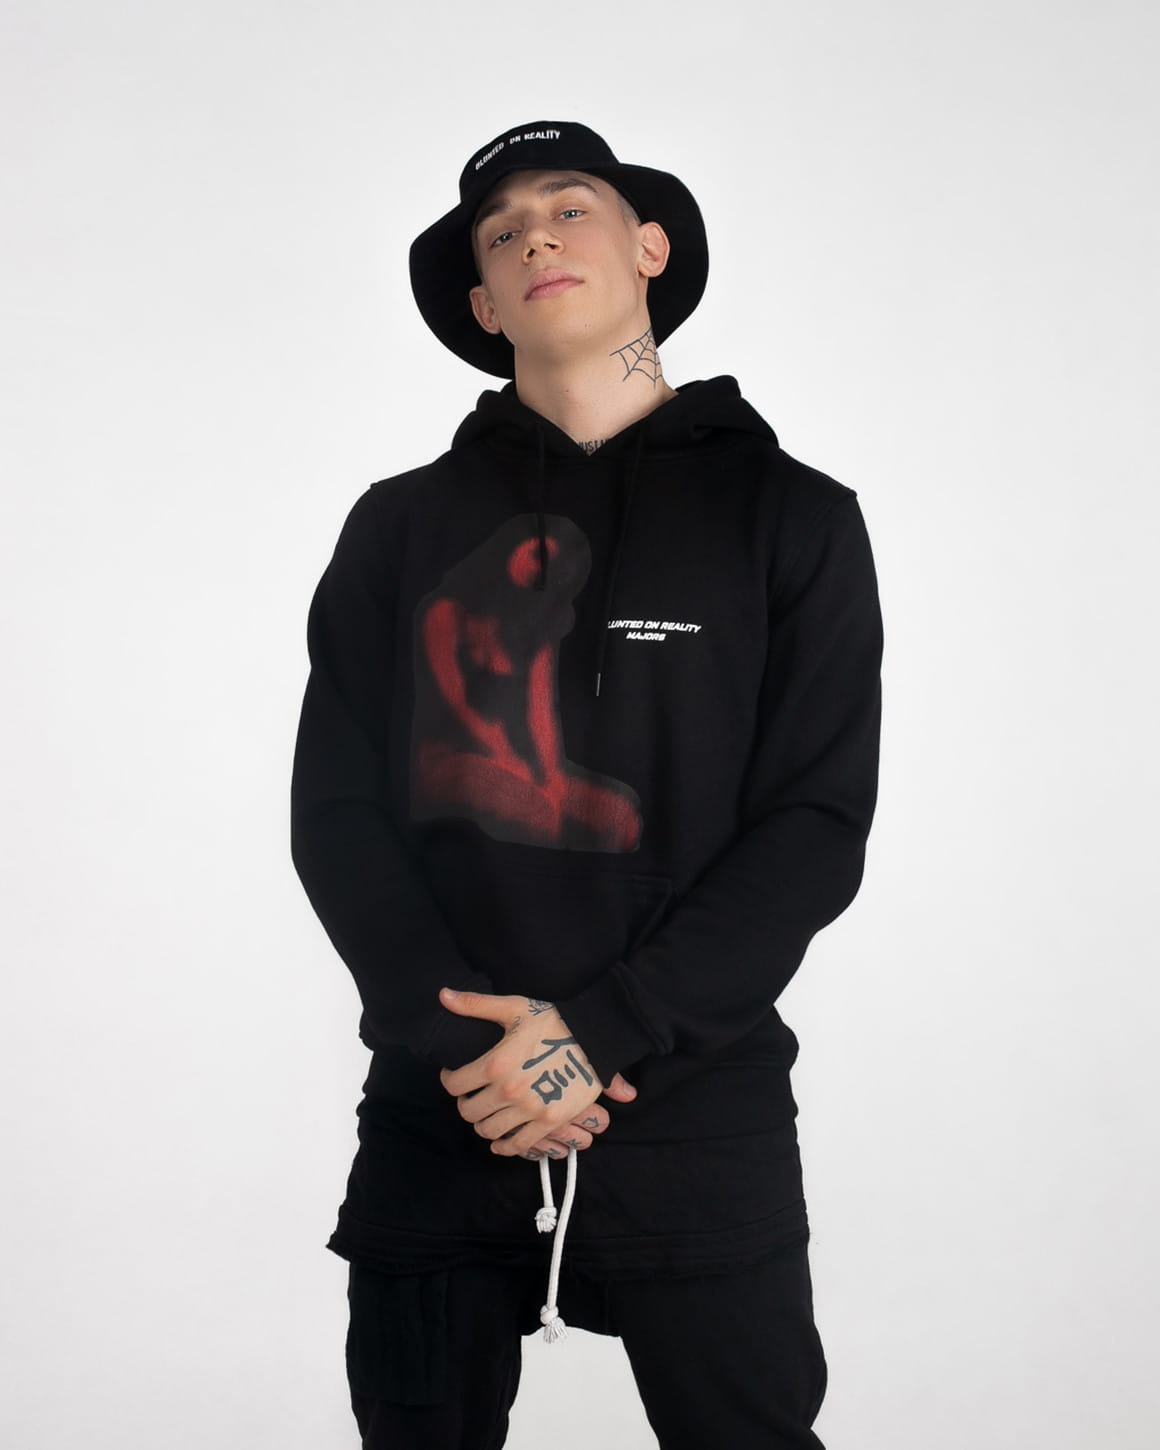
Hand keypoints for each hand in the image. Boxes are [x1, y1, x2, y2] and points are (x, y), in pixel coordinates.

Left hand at [437, 988, 635, 1158]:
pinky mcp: (549, 1121)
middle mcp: (509, 1090)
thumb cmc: (553, 1019)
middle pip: (469, 1112)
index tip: (455, 1077)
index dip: (450, 1080)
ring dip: (484, 1124)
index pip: (454, 1085)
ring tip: (488, 1113)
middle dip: (466, 1103)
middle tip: (473, 1095)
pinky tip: (502, 1141)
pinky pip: (518, 1145)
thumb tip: (443, 995)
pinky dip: (506, 1147)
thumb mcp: (514, 1007)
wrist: (595, 1036)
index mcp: (496, 1064)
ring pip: (489, 1131)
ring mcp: (529, 1109)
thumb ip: (475, 1004)